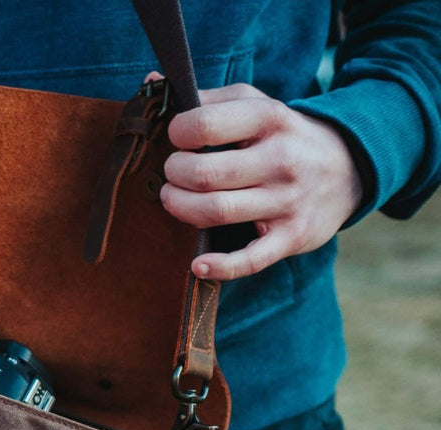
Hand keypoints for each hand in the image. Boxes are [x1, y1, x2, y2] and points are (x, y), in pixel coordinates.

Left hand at [158, 82, 363, 279]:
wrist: (351, 167)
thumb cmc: (284, 138)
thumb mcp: (257, 106)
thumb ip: (209, 99)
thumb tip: (154, 86)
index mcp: (271, 119)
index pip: (206, 125)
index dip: (177, 133)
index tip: (175, 139)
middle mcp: (281, 160)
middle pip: (204, 174)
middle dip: (173, 175)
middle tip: (171, 175)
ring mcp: (287, 201)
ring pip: (216, 212)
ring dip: (181, 209)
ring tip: (174, 199)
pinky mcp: (291, 237)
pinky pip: (249, 260)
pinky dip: (219, 266)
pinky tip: (197, 265)